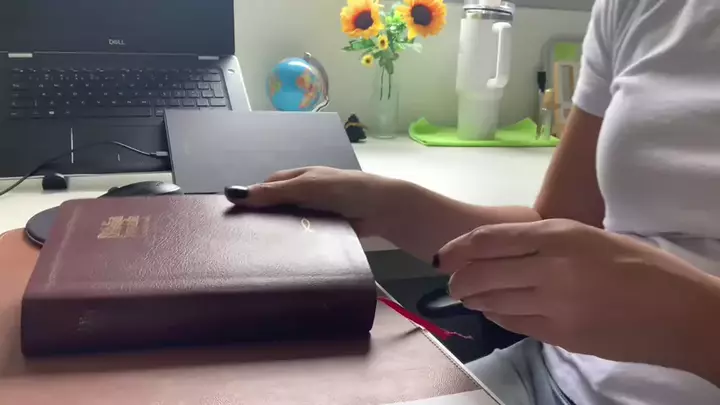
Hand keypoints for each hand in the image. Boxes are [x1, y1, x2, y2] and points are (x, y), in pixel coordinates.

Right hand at [226, 167, 399, 235]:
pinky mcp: (324, 233)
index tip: (233, 214)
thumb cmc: (345, 190)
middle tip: (242, 237)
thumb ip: (275, 192)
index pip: (268, 186)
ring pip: (289, 225)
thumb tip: (236, 193)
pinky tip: (282, 257)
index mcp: (300, 178)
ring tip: (257, 251)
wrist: (382, 210)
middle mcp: (305, 196)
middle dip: (263, 218)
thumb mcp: (307, 187)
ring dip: (279, 234)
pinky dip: (295, 245)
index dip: (252, 197)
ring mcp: (315, 215)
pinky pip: (304, 239)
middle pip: (277, 207)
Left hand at [437, 219, 718, 368]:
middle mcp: (550, 266)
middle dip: (459, 279)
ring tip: (469, 297)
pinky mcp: (561, 334)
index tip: (443, 255)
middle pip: (482, 272)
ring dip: (475, 299)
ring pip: (493, 300)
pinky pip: (514, 323)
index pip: (490, 239)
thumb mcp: (591, 238)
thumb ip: (546, 242)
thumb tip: (504, 249)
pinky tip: (494, 311)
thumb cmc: (641, 268)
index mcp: (560, 235)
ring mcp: (554, 303)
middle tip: (453, 283)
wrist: (680, 312)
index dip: (458, 248)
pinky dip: (497, 316)